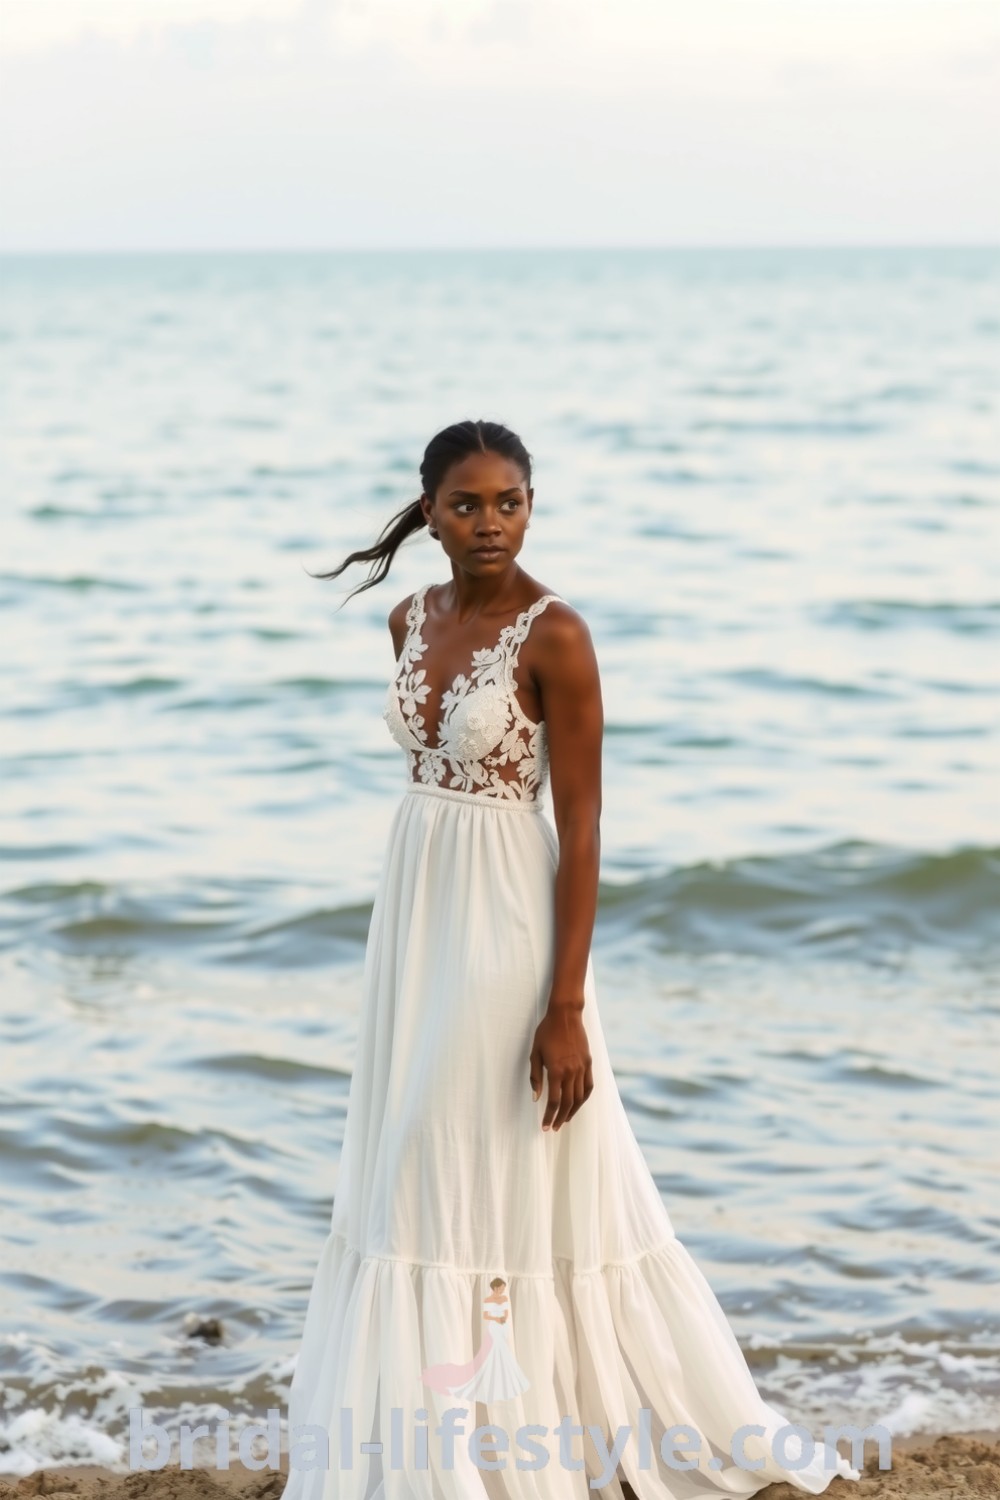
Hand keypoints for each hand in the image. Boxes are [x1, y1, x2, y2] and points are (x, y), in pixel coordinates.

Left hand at [529, 1004, 593, 1130]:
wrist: (565, 1014)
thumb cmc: (546, 1032)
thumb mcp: (535, 1053)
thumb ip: (535, 1076)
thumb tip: (536, 1097)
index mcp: (556, 1070)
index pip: (554, 1101)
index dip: (549, 1116)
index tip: (544, 1126)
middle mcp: (571, 1072)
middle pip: (567, 1103)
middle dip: (560, 1118)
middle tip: (553, 1128)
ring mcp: (582, 1068)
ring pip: (579, 1097)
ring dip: (572, 1111)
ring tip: (564, 1120)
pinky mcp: (588, 1063)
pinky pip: (589, 1086)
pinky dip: (584, 1098)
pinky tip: (578, 1104)